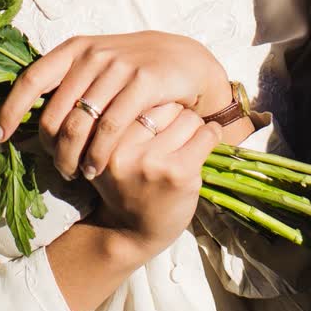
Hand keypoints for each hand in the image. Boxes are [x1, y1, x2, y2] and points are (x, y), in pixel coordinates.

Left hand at [0, 31, 230, 179]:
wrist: (186, 60)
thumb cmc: (134, 69)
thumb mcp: (97, 66)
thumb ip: (66, 85)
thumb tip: (24, 118)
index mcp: (75, 49)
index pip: (31, 80)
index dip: (10, 111)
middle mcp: (93, 55)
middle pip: (54, 113)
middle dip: (50, 149)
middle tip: (57, 169)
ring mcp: (119, 67)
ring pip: (80, 125)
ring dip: (72, 158)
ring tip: (76, 175)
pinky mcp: (144, 83)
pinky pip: (110, 128)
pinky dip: (98, 155)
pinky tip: (97, 170)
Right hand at [91, 102, 221, 258]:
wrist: (127, 232)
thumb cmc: (120, 182)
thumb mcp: (105, 148)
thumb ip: (116, 117)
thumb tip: (145, 78)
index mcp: (100, 135)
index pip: (137, 94)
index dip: (152, 104)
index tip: (153, 121)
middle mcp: (121, 146)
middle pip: (164, 104)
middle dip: (173, 115)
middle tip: (169, 135)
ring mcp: (150, 161)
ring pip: (187, 117)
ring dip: (192, 128)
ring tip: (182, 145)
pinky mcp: (177, 174)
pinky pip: (206, 135)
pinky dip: (210, 136)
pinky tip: (202, 146)